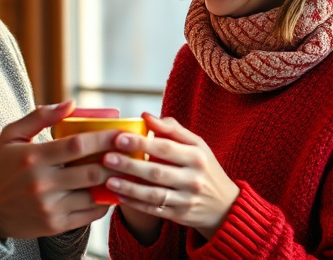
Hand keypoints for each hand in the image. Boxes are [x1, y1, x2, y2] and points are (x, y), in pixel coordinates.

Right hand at [0, 101, 118, 239]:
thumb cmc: (1, 166)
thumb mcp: (12, 135)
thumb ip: (40, 117)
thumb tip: (71, 103)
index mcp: (33, 157)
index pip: (77, 145)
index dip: (104, 138)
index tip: (121, 133)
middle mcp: (42, 183)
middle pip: (91, 171)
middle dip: (116, 162)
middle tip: (129, 153)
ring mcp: (49, 207)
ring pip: (93, 195)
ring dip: (112, 184)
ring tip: (124, 172)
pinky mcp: (53, 225)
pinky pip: (88, 215)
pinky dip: (103, 204)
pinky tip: (108, 192)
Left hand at [104, 113, 239, 240]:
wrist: (225, 206)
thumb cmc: (204, 168)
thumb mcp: (197, 145)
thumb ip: (173, 129)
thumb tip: (146, 116)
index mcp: (197, 156)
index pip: (165, 148)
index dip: (141, 143)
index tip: (119, 137)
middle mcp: (193, 179)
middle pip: (157, 172)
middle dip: (130, 165)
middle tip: (107, 157)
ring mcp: (187, 199)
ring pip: (153, 194)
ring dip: (129, 187)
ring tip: (108, 179)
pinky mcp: (180, 216)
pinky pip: (154, 210)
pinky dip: (135, 204)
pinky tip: (119, 196)